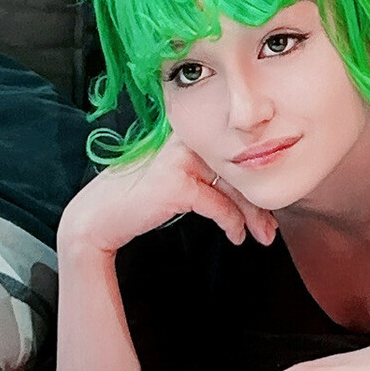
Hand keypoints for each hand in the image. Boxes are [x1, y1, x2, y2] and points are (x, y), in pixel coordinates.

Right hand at [57, 134, 279, 258]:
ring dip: (252, 215)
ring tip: (262, 235)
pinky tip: (236, 236)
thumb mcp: (179, 179)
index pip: (235, 154)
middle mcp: (187, 140)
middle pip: (239, 168)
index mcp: (190, 134)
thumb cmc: (138, 200)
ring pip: (234, 186)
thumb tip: (247, 187)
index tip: (269, 204)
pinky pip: (218, 204)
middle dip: (260, 201)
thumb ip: (207, 174)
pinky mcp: (176, 183)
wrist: (97, 217)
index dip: (256, 180)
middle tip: (271, 228)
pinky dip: (232, 223)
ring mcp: (181, 160)